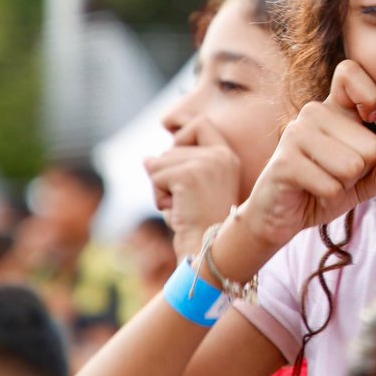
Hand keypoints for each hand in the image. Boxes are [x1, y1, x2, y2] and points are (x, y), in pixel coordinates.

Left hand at [145, 118, 241, 257]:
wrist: (210, 251)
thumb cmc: (201, 226)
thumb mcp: (193, 191)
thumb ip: (177, 167)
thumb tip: (147, 159)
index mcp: (227, 157)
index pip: (200, 124)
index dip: (182, 134)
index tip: (176, 152)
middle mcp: (220, 155)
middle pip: (172, 147)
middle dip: (167, 174)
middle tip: (184, 200)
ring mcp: (206, 163)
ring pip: (159, 162)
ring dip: (161, 188)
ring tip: (182, 207)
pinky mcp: (188, 175)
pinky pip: (155, 176)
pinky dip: (159, 197)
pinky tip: (177, 210)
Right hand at [240, 60, 375, 248]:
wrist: (278, 215)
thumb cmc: (322, 190)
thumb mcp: (359, 184)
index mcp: (334, 109)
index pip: (350, 72)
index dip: (370, 96)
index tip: (368, 118)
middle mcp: (314, 113)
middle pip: (371, 145)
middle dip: (360, 172)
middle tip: (334, 175)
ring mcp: (296, 133)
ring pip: (352, 166)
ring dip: (343, 186)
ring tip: (322, 182)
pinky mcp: (285, 161)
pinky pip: (331, 185)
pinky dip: (328, 198)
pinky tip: (310, 192)